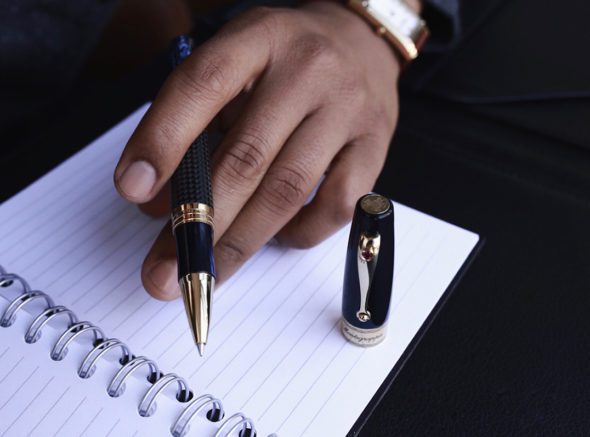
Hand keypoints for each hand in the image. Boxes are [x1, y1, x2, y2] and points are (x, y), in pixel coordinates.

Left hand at [113, 1, 400, 298]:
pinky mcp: (375, 146)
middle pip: (246, 155)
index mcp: (258, 39)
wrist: (361, 42)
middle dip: (199, 222)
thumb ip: (197, 122)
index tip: (133, 189)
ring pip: (288, 190)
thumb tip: (160, 206)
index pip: (203, 85)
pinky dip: (299, 234)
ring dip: (241, 242)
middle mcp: (307, 71)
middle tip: (166, 269)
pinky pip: (336, 205)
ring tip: (208, 275)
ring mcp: (347, 110)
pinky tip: (275, 239)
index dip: (164, 139)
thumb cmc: (284, 61)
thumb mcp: (237, 64)